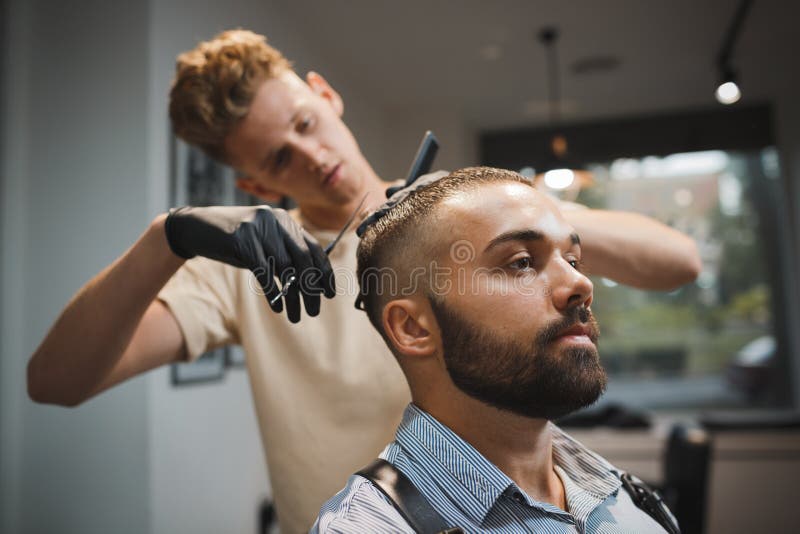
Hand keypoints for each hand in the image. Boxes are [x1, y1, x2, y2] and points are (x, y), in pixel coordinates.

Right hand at [164, 205, 334, 321]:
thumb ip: (285, 256)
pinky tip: (277, 307)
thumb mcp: (263, 244)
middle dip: (311, 289)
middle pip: (303, 260)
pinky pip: (263, 271)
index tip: (330, 293)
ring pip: (285, 268)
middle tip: (314, 311)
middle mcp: (275, 221)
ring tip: (297, 316)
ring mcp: (259, 229)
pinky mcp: (242, 241)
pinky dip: (273, 291)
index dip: (324, 272)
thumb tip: (313, 283)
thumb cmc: (234, 241)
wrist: (195, 228)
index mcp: (285, 221)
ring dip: (293, 296)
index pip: (314, 248)